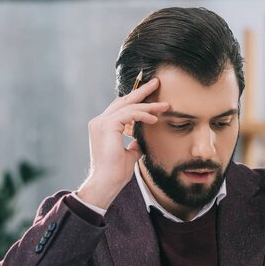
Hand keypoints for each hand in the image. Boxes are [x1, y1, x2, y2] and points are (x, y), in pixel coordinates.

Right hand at [77, 78, 168, 208]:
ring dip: (148, 105)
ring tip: (165, 106)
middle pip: (123, 100)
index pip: (120, 108)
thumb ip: (133, 145)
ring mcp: (101, 123)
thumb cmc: (116, 173)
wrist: (106, 183)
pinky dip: (142, 114)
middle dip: (141, 91)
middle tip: (157, 82)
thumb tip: (139, 141)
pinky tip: (154, 119)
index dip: (136, 101)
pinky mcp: (106, 126)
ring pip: (128, 106)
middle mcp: (99, 122)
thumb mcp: (129, 155)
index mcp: (103, 127)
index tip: (152, 96)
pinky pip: (128, 114)